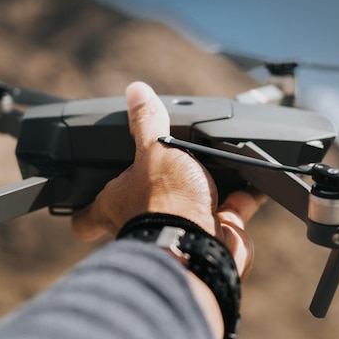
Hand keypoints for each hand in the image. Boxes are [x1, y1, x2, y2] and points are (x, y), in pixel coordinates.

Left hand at [71, 81, 264, 277]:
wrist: (202, 248)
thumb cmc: (165, 203)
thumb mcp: (154, 149)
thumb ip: (146, 122)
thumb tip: (135, 90)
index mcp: (117, 203)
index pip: (87, 215)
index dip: (82, 207)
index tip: (83, 197)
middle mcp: (146, 220)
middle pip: (142, 207)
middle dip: (156, 188)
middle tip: (165, 164)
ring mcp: (181, 229)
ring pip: (189, 207)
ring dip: (203, 188)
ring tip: (216, 162)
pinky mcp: (215, 233)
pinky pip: (232, 210)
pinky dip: (244, 195)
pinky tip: (255, 178)